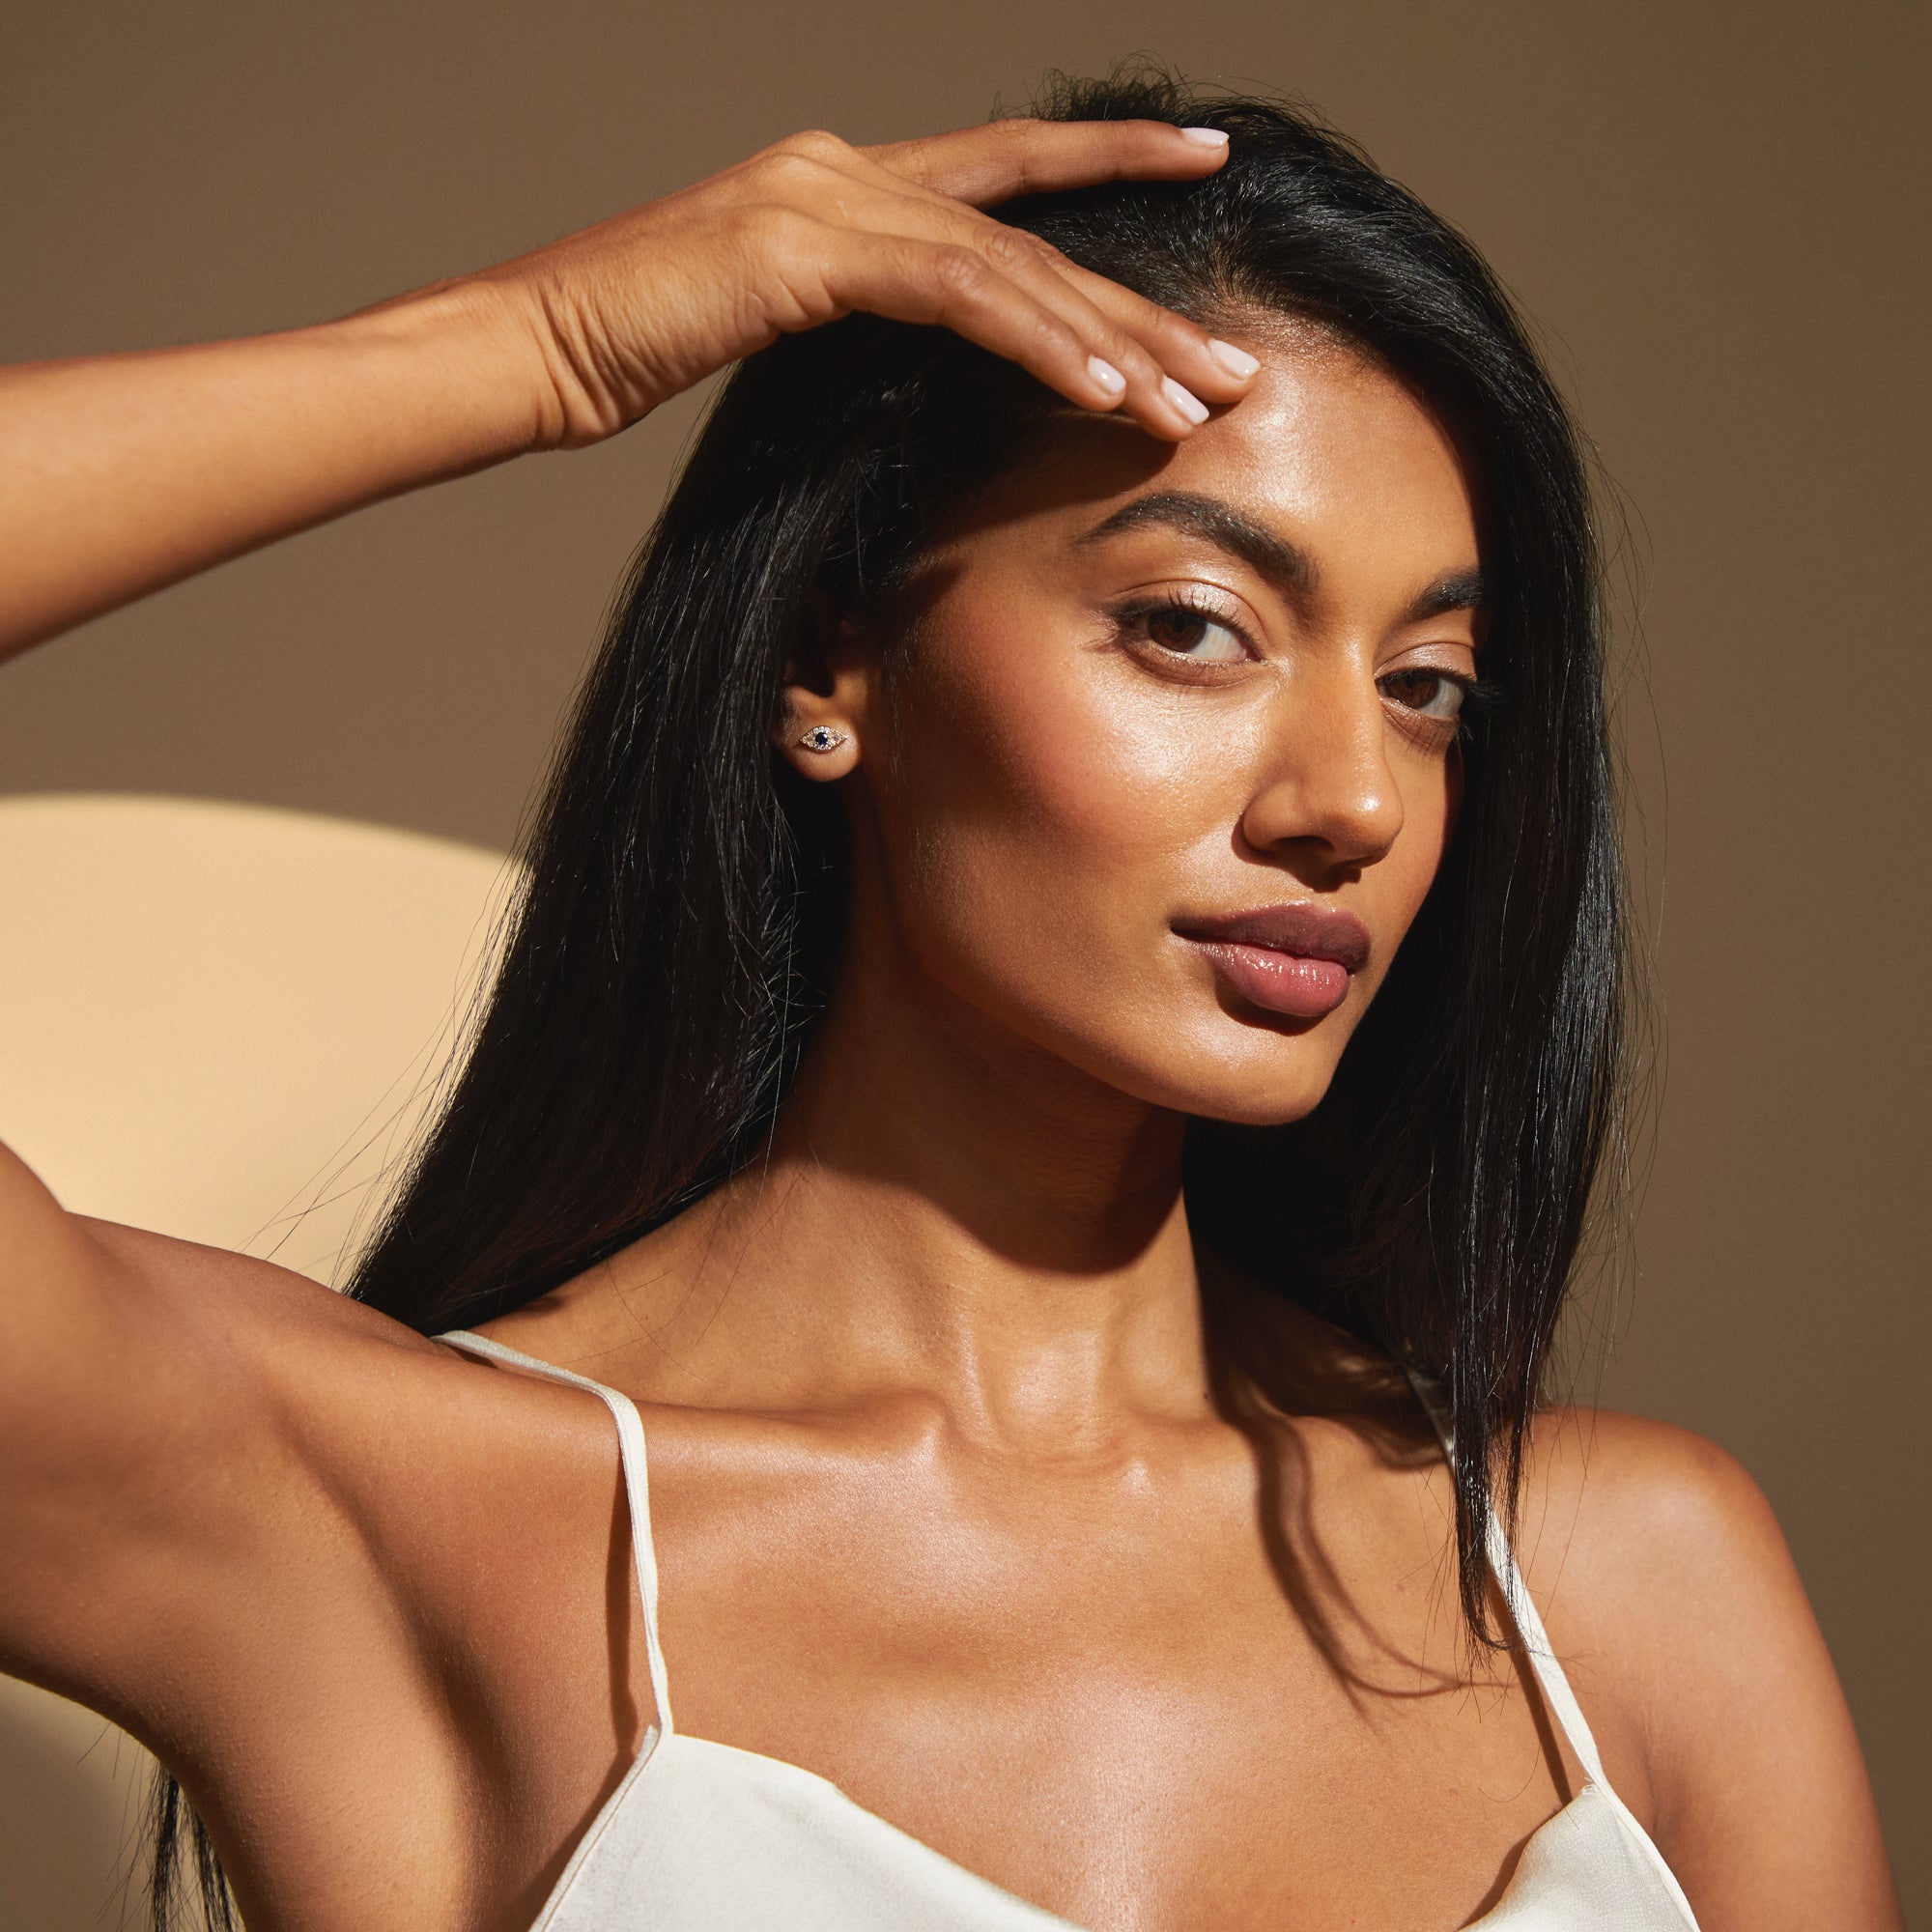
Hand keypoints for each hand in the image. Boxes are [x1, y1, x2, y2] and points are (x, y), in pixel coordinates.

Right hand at [476, 118, 1259, 450]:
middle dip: (1141, 305)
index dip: (1106, 166)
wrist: (529, 344)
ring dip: (1110, 343)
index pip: (1002, 176)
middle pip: (1031, 234)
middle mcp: (848, 169)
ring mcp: (825, 198)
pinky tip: (1100, 396)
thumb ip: (852, 323)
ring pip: (1010, 267)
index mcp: (845, 183)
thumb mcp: (767, 333)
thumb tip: (919, 365)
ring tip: (1193, 403)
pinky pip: (953, 295)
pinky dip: (1035, 346)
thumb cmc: (630, 351)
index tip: (1202, 162)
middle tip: (1232, 362)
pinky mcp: (803, 249)